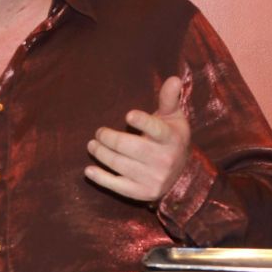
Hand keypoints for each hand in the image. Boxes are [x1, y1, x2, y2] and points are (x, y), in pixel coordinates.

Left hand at [84, 76, 190, 201]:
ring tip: (92, 145)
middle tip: (98, 132)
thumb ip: (169, 99)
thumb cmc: (171, 138)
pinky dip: (101, 178)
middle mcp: (164, 159)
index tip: (128, 115)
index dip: (142, 122)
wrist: (182, 174)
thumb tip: (174, 78)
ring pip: (120, 164)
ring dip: (101, 154)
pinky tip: (89, 170)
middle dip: (109, 138)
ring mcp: (153, 178)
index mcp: (171, 138)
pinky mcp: (142, 192)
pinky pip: (117, 186)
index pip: (156, 129)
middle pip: (130, 147)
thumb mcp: (173, 118)